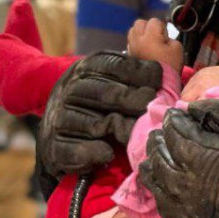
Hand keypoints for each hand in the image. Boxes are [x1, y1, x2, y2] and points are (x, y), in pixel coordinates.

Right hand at [38, 52, 161, 182]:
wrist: (58, 127)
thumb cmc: (99, 102)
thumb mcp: (113, 79)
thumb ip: (137, 71)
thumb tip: (166, 64)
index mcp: (87, 68)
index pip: (113, 65)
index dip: (139, 71)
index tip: (159, 79)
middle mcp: (70, 89)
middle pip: (105, 94)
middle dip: (132, 100)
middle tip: (152, 108)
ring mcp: (59, 117)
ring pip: (93, 123)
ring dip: (116, 130)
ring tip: (135, 135)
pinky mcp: (52, 146)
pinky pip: (74, 150)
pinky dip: (93, 152)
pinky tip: (108, 153)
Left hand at [127, 18, 181, 71]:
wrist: (159, 85)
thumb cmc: (169, 67)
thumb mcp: (177, 48)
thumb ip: (170, 37)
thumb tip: (163, 37)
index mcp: (150, 36)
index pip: (154, 21)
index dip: (162, 28)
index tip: (166, 38)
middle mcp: (138, 40)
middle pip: (140, 23)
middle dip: (148, 27)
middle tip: (156, 37)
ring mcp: (131, 47)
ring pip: (133, 31)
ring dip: (141, 34)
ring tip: (149, 43)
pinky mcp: (129, 55)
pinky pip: (131, 42)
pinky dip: (137, 43)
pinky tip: (145, 50)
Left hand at [138, 99, 218, 217]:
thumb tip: (191, 108)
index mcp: (197, 156)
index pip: (173, 133)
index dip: (172, 121)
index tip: (174, 116)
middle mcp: (184, 185)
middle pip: (159, 159)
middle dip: (158, 143)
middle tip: (158, 135)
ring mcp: (187, 212)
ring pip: (158, 187)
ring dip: (153, 169)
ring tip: (152, 160)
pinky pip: (167, 213)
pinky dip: (161, 197)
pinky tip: (163, 190)